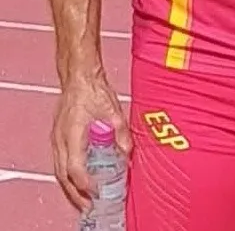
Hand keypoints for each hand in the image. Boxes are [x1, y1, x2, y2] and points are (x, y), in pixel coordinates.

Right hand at [52, 73, 130, 211]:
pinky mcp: (59, 139)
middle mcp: (61, 141)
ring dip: (71, 188)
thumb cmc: (95, 92)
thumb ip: (121, 134)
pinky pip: (60, 164)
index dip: (86, 184)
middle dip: (76, 195)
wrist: (80, 78)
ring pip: (60, 172)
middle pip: (64, 176)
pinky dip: (68, 177)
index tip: (98, 193)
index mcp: (73, 135)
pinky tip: (78, 182)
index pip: (76, 168)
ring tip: (85, 201)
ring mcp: (57, 141)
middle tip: (90, 206)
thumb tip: (128, 154)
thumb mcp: (114, 112)